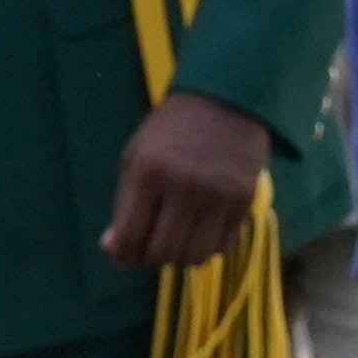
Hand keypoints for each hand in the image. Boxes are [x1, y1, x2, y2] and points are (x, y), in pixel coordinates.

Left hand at [101, 89, 271, 269]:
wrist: (225, 99)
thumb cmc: (170, 131)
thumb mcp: (136, 157)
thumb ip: (123, 205)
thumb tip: (113, 249)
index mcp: (149, 173)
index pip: (131, 237)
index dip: (122, 254)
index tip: (123, 251)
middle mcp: (184, 186)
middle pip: (163, 253)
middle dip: (150, 257)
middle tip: (150, 245)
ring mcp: (217, 195)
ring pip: (195, 257)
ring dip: (179, 258)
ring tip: (175, 240)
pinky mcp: (243, 200)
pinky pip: (221, 246)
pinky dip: (205, 248)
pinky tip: (199, 231)